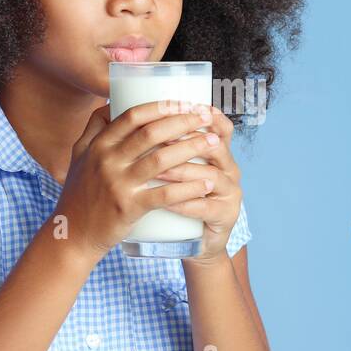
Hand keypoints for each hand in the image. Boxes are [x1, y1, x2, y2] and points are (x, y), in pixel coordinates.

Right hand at [54, 99, 224, 260]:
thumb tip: (111, 102)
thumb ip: (93, 128)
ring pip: (162, 160)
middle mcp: (107, 160)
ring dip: (192, 148)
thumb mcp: (78, 155)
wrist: (72, 234)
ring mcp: (118, 184)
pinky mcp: (129, 208)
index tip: (186, 102)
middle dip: (184, 121)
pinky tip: (207, 182)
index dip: (162, 106)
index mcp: (99, 144)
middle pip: (152, 133)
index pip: (133, 115)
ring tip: (214, 142)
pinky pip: (164, 195)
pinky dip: (188, 188)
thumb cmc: (79, 193)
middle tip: (206, 116)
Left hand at [150, 104, 242, 264]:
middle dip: (184, 142)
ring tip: (155, 172)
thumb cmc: (180, 197)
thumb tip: (120, 113)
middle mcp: (230, 168)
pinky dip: (184, 203)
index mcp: (220, 152)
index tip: (177, 110)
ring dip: (181, 172)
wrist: (197, 239)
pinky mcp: (226, 216)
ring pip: (209, 176)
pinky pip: (205, 207)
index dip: (204, 116)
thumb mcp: (177, 168)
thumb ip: (162, 142)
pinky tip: (166, 202)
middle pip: (215, 147)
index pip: (221, 127)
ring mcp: (231, 193)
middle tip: (157, 141)